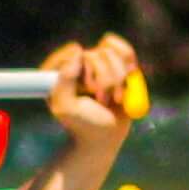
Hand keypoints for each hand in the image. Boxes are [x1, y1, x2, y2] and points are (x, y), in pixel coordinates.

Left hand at [44, 35, 141, 149]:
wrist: (104, 137)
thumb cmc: (82, 125)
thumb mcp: (66, 106)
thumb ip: (65, 78)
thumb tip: (78, 52)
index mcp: (58, 70)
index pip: (74, 52)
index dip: (87, 70)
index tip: (87, 89)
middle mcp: (77, 63)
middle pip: (98, 53)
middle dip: (106, 80)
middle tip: (103, 101)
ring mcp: (97, 62)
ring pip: (114, 54)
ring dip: (119, 79)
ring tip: (115, 98)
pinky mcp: (116, 65)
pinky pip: (126, 52)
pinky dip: (130, 68)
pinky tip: (127, 83)